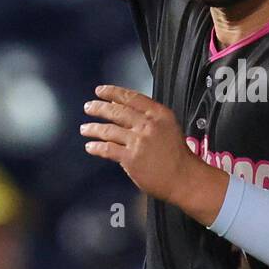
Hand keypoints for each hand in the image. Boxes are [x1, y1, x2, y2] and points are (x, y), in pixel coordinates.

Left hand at [81, 85, 227, 222]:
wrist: (184, 178)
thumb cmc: (178, 155)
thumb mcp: (168, 127)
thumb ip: (149, 117)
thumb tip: (122, 107)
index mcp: (159, 114)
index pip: (132, 97)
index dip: (113, 92)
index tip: (101, 91)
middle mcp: (147, 125)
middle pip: (117, 111)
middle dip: (99, 108)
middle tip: (88, 107)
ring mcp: (138, 141)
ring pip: (109, 130)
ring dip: (93, 129)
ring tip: (85, 129)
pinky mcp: (130, 158)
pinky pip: (107, 149)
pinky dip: (96, 148)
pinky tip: (90, 147)